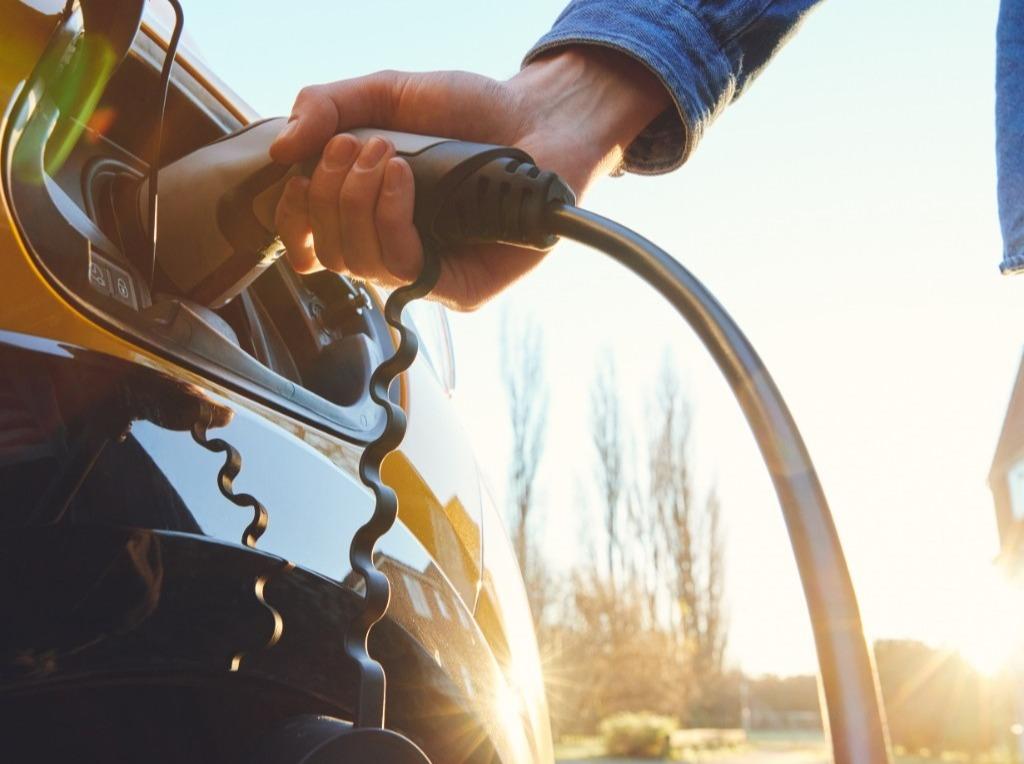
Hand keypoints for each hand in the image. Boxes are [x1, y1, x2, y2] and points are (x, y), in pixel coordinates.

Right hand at [270, 47, 668, 309]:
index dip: (291, 220)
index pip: (310, 245)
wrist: (537, 116)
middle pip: (328, 254)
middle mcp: (394, 249)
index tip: (296, 176)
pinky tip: (403, 177)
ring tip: (385, 155)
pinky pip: (403, 268)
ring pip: (358, 264)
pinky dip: (389, 217)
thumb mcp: (386, 94)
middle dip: (328, 195)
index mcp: (368, 216)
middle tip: (354, 147)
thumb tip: (280, 151)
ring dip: (356, 202)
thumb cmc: (468, 110)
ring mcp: (427, 272)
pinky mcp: (459, 288)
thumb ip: (327, 106)